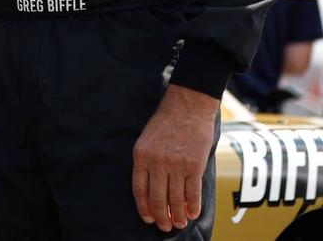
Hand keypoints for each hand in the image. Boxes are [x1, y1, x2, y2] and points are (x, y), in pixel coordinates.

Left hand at [132, 84, 218, 231]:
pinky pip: (192, 192)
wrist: (187, 105)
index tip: (148, 218)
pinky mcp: (194, 165)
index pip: (139, 189)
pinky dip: (193, 206)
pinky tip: (192, 213)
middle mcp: (157, 162)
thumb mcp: (147, 139)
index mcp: (141, 156)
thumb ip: (147, 161)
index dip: (144, 207)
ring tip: (179, 223)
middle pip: (157, 198)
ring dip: (177, 215)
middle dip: (161, 216)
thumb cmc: (166, 122)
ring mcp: (176, 164)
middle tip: (165, 227)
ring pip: (175, 199)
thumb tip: (151, 187)